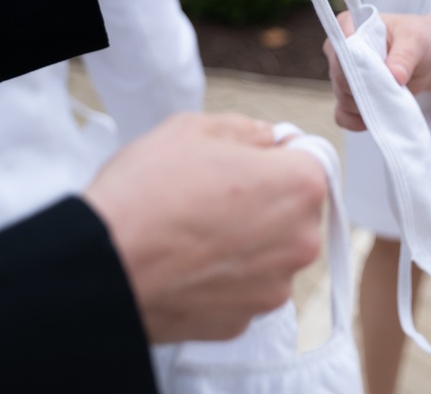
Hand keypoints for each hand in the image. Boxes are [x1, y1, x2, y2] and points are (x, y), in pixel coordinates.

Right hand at [83, 113, 326, 342]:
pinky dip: (223, 279)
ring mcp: (274, 286)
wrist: (100, 265)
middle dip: (264, 202)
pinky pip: (243, 289)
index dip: (277, 158)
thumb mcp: (194, 129)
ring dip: (246, 243)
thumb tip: (267, 138)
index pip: (310, 162)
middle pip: (294, 212)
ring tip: (195, 232)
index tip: (250, 162)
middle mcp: (301, 241)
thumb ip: (247, 130)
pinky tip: (189, 264)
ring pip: (270, 254)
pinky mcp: (244, 320)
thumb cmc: (146, 194)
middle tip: (214, 196)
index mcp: (300, 187)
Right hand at [324, 12, 430, 130]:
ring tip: (394, 98)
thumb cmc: (419, 40)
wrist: (427, 60)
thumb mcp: (417, 41)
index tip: (380, 72)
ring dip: (369, 104)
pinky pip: (343, 115)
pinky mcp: (349, 97)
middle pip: (341, 77)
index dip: (358, 62)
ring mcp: (342, 75)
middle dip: (368, 88)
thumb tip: (394, 75)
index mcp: (349, 25)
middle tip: (395, 88)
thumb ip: (405, 55)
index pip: (341, 45)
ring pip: (344, 97)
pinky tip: (376, 118)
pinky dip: (358, 120)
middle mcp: (340, 50)